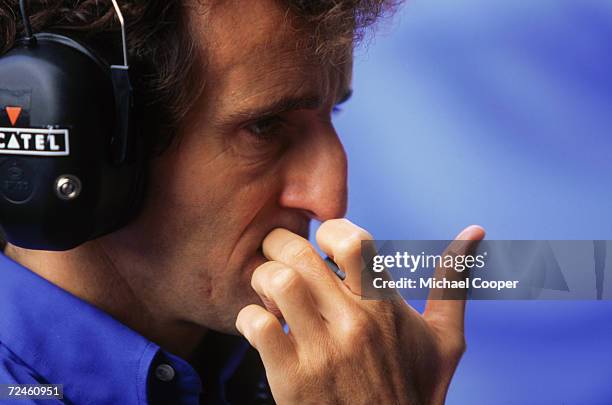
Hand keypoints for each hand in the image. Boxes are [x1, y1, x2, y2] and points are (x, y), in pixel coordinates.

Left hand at [236, 219, 484, 404]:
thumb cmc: (414, 390)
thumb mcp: (445, 339)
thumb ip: (454, 283)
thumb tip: (475, 232)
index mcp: (386, 307)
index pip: (352, 240)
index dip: (330, 230)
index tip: (324, 244)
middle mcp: (354, 323)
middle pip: (300, 252)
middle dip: (280, 245)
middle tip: (280, 256)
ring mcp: (322, 351)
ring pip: (276, 281)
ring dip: (264, 279)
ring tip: (271, 292)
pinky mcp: (292, 379)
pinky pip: (256, 325)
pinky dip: (250, 318)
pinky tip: (263, 327)